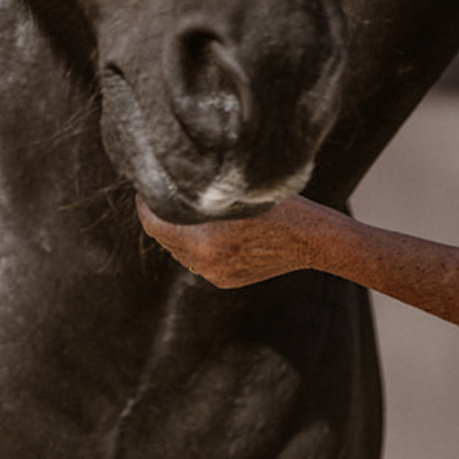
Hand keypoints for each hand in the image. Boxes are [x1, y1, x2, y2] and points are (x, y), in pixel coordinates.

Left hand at [137, 194, 329, 287]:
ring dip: (182, 233)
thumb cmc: (278, 204)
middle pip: (165, 238)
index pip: (154, 225)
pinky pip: (201, 261)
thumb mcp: (237, 189)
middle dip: (164, 217)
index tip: (147, 189)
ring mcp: (216, 275)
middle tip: (166, 193)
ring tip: (191, 210)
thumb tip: (173, 177)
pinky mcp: (226, 281)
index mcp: (204, 242)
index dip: (146, 205)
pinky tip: (216, 230)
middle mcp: (205, 263)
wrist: (312, 238)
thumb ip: (203, 190)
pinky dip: (200, 246)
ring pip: (182, 251)